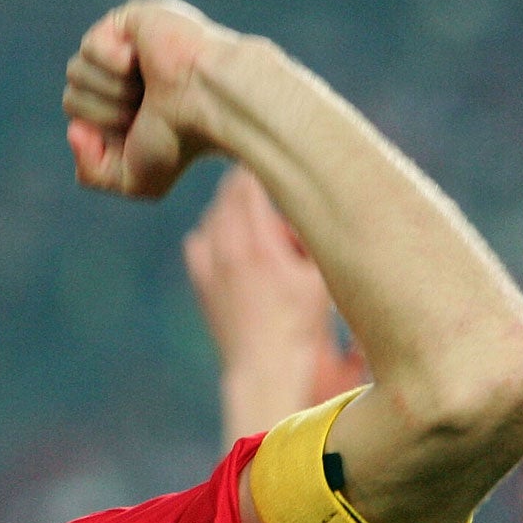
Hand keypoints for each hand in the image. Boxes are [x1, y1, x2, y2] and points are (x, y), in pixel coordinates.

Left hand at [64, 0, 234, 198]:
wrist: (210, 102)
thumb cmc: (181, 139)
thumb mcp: (131, 179)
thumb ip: (90, 172)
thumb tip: (73, 130)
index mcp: (123, 104)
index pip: (77, 116)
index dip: (100, 130)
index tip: (139, 128)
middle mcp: (123, 73)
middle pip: (71, 96)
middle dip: (104, 112)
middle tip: (145, 106)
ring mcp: (126, 42)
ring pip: (75, 71)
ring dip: (111, 90)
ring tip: (148, 84)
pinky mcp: (130, 17)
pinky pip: (90, 46)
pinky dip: (113, 62)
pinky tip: (141, 60)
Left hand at [184, 167, 365, 438]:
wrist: (264, 368)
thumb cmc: (302, 325)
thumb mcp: (321, 276)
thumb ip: (316, 236)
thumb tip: (323, 204)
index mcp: (258, 243)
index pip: (250, 182)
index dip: (264, 165)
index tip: (280, 155)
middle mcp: (226, 249)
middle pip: (229, 194)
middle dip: (251, 186)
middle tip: (275, 187)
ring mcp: (208, 264)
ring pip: (213, 216)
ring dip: (233, 209)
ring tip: (262, 223)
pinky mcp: (200, 280)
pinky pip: (198, 240)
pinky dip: (213, 233)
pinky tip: (233, 244)